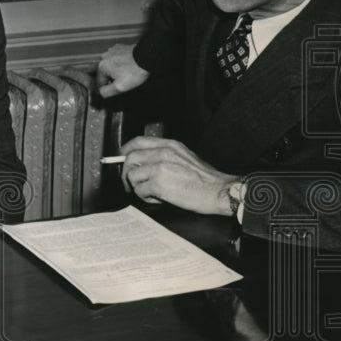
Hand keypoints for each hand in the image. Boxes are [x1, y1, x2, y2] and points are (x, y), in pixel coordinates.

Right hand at [97, 44, 149, 97]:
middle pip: (105, 72)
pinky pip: (117, 58)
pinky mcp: (119, 47)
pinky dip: (121, 62)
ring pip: (111, 65)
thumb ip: (106, 92)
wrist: (146, 58)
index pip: (100, 82)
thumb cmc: (135, 71)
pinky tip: (128, 65)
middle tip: (125, 80)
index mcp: (102, 66)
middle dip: (113, 77)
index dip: (109, 87)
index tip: (118, 87)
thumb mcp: (119, 87)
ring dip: (117, 69)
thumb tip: (100, 92)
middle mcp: (104, 57)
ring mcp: (112, 51)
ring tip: (128, 72)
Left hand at [119, 136, 239, 215]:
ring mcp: (159, 167)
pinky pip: (139, 191)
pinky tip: (158, 199)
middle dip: (126, 173)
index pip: (138, 141)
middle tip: (131, 184)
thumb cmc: (205, 179)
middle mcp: (163, 153)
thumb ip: (165, 156)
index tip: (122, 159)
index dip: (126, 150)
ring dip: (137, 187)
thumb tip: (145, 163)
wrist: (219, 191)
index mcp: (170, 145)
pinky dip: (145, 197)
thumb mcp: (185, 157)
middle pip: (130, 158)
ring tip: (151, 193)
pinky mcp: (158, 183)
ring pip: (132, 175)